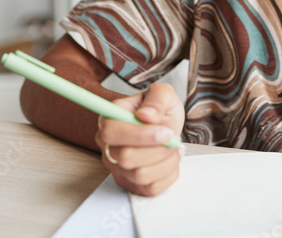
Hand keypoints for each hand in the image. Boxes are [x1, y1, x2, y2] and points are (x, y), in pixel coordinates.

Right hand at [95, 82, 185, 196]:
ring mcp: (117, 167)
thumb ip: (156, 98)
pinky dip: (168, 174)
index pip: (111, 133)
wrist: (164, 125)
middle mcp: (108, 146)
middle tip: (172, 138)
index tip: (165, 131)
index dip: (139, 135)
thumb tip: (146, 115)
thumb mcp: (163, 94)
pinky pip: (150, 188)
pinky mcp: (131, 184)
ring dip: (165, 162)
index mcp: (109, 119)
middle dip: (157, 149)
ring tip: (173, 147)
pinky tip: (169, 160)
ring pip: (140, 176)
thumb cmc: (158, 110)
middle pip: (125, 158)